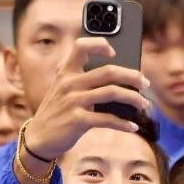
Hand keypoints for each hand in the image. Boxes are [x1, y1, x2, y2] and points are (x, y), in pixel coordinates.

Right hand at [15, 36, 149, 183]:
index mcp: (66, 72)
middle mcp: (69, 83)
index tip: (114, 52)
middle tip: (145, 83)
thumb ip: (83, 82)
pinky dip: (124, 124)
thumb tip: (121, 83)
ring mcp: (73, 101)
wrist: (39, 138)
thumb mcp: (64, 91)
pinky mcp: (77, 120)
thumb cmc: (58, 113)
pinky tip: (133, 126)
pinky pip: (107, 120)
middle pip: (108, 71)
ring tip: (144, 104)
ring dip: (133, 99)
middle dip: (132, 76)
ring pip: (112, 93)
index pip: (81, 46)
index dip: (99, 44)